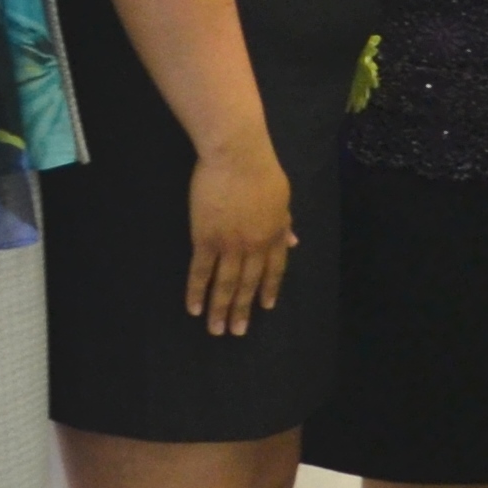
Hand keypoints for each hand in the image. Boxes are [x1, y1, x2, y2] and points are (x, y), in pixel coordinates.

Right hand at [185, 143, 295, 335]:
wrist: (237, 156)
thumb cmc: (260, 169)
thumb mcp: (282, 197)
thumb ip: (284, 222)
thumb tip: (293, 241)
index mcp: (274, 235)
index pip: (273, 270)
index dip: (269, 289)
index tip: (265, 307)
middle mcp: (254, 246)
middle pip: (248, 284)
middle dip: (242, 309)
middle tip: (237, 332)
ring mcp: (229, 245)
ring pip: (225, 284)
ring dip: (220, 309)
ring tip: (216, 330)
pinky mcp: (204, 239)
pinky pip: (201, 272)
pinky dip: (197, 292)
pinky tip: (194, 309)